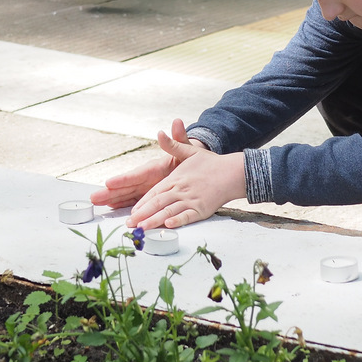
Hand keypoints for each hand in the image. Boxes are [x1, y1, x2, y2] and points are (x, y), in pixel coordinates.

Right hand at [92, 119, 194, 209]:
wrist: (192, 165)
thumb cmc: (188, 156)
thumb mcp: (186, 148)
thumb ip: (179, 138)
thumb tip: (177, 122)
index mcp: (153, 168)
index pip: (135, 175)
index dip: (123, 180)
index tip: (108, 182)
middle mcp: (146, 178)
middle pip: (125, 186)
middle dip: (110, 192)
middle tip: (93, 197)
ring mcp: (146, 187)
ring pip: (126, 194)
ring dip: (111, 199)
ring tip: (96, 203)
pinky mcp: (149, 195)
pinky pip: (133, 200)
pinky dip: (122, 203)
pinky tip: (110, 207)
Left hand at [125, 129, 245, 229]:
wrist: (232, 172)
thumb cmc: (210, 164)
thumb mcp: (189, 151)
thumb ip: (172, 145)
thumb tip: (159, 133)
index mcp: (176, 178)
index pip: (154, 192)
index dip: (142, 202)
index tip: (132, 211)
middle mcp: (181, 189)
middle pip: (158, 203)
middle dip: (142, 214)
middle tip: (129, 224)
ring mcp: (191, 200)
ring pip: (169, 211)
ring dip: (154, 220)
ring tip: (142, 228)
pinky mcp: (202, 209)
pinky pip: (187, 216)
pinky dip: (178, 220)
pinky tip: (168, 225)